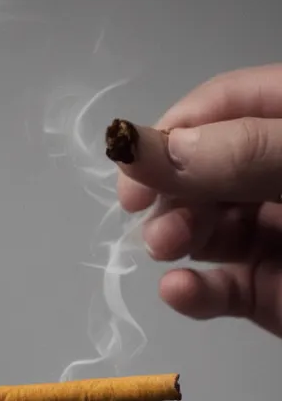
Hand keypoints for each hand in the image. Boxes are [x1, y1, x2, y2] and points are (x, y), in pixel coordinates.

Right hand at [114, 63, 281, 337]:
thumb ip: (235, 155)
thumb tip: (139, 148)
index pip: (219, 107)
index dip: (171, 133)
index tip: (133, 170)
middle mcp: (276, 174)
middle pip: (200, 169)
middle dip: (168, 192)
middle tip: (148, 215)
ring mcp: (275, 232)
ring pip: (202, 228)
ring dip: (173, 237)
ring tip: (166, 250)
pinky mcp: (269, 292)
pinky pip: (218, 288)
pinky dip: (193, 293)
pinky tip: (180, 292)